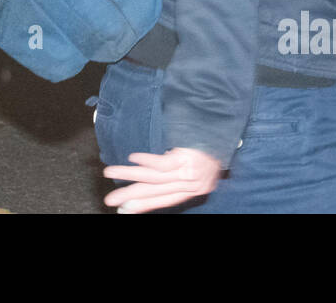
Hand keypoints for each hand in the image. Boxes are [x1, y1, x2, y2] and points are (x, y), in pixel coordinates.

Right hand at [103, 147, 221, 212]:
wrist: (224, 125)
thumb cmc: (210, 144)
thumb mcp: (198, 165)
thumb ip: (179, 174)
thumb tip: (153, 175)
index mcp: (194, 188)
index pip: (165, 200)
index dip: (144, 205)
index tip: (125, 210)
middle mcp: (192, 183)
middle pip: (156, 192)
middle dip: (131, 197)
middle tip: (111, 200)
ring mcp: (190, 171)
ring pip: (155, 179)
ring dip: (130, 177)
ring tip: (111, 173)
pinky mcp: (187, 157)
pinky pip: (162, 164)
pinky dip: (145, 162)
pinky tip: (132, 158)